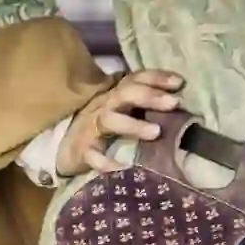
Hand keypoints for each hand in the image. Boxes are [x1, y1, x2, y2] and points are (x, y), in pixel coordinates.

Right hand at [55, 70, 184, 176]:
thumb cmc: (100, 128)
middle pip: (125, 94)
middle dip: (150, 96)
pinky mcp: (82, 150)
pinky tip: (120, 167)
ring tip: (156, 132)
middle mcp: (103, 106)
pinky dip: (104, 161)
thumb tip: (179, 104)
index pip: (135, 79)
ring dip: (133, 125)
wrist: (64, 147)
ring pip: (110, 120)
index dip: (157, 78)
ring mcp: (90, 128)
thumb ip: (142, 106)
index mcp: (114, 95)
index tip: (179, 83)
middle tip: (174, 104)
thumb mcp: (120, 110)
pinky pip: (92, 155)